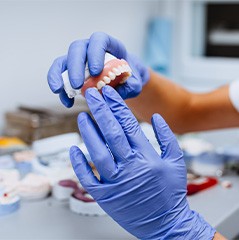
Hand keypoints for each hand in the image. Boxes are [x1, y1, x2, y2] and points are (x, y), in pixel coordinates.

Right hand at [47, 32, 148, 107]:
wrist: (124, 80)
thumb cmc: (129, 77)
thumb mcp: (135, 83)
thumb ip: (130, 86)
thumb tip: (115, 93)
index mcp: (108, 45)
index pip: (99, 40)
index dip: (95, 52)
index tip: (96, 71)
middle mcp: (90, 49)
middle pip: (77, 49)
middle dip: (75, 67)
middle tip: (78, 85)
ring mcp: (79, 60)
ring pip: (63, 61)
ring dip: (59, 76)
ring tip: (59, 91)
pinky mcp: (71, 72)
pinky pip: (60, 76)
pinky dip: (61, 89)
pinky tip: (67, 102)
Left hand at [70, 86, 215, 238]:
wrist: (166, 224)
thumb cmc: (171, 192)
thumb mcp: (177, 161)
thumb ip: (167, 137)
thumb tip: (156, 117)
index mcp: (147, 158)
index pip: (128, 125)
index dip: (117, 107)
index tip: (109, 93)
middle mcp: (130, 168)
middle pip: (111, 133)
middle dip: (100, 111)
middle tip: (91, 95)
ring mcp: (115, 183)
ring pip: (97, 152)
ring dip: (88, 133)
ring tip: (82, 116)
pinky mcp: (106, 197)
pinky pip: (88, 178)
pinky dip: (79, 163)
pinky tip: (74, 148)